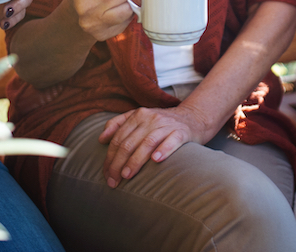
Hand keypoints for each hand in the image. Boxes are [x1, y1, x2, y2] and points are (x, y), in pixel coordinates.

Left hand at [98, 104, 215, 187]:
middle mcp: (151, 118)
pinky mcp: (182, 132)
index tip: (106, 175)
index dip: (110, 157)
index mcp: (138, 115)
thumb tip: (101, 139)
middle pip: (129, 142)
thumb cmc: (163, 123)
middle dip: (118, 163)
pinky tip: (156, 160)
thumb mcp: (140, 118)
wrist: (194, 117)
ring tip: (127, 175)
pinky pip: (171, 141)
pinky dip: (163, 150)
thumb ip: (119, 124)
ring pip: (146, 143)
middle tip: (113, 181)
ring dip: (135, 160)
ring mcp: (167, 125)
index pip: (119, 138)